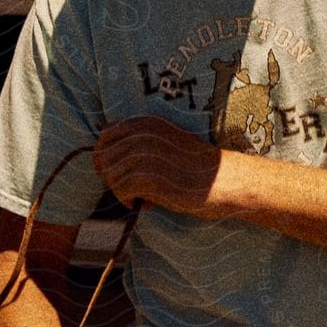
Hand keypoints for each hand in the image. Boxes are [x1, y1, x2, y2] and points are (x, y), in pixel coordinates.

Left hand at [93, 116, 226, 217]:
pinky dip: (129, 201)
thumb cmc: (195, 169)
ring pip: (110, 176)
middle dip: (114, 177)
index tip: (118, 173)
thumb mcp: (166, 144)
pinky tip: (148, 203)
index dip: (106, 156)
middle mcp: (144, 134)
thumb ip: (139, 145)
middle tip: (135, 189)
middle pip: (104, 157)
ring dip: (123, 191)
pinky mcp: (149, 176)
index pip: (106, 135)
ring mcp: (146, 154)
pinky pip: (120, 190)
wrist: (224, 181)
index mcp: (147, 122)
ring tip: (145, 197)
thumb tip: (102, 161)